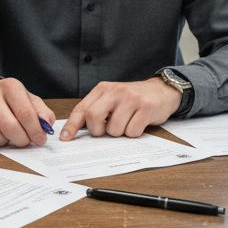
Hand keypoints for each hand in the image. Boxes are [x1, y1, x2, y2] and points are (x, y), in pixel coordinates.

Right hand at [0, 77, 53, 148]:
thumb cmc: (11, 101)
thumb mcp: (29, 100)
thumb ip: (42, 113)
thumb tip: (46, 126)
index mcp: (10, 86)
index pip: (26, 114)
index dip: (35, 131)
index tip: (40, 140)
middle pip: (10, 127)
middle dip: (21, 140)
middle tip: (24, 141)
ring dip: (5, 142)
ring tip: (7, 135)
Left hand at [59, 78, 180, 140]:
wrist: (162, 91)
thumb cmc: (132, 99)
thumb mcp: (111, 99)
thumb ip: (96, 110)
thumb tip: (75, 131)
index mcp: (103, 89)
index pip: (82, 109)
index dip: (71, 126)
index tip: (65, 139)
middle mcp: (115, 91)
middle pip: (94, 117)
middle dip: (98, 130)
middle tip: (107, 130)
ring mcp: (131, 98)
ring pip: (114, 129)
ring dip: (120, 133)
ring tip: (127, 123)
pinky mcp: (146, 107)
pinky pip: (132, 131)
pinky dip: (134, 133)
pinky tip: (139, 123)